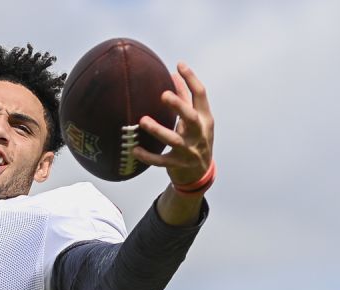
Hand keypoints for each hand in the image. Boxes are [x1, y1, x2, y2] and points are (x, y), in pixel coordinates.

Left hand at [132, 63, 213, 195]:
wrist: (200, 174)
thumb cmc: (195, 139)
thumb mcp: (195, 120)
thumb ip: (185, 98)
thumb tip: (174, 73)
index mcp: (205, 119)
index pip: (201, 96)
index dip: (191, 79)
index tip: (179, 65)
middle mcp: (199, 134)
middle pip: (191, 118)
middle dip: (178, 106)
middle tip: (163, 95)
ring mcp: (189, 151)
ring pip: (174, 140)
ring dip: (158, 130)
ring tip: (143, 121)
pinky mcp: (178, 165)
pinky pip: (161, 161)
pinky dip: (148, 156)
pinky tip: (134, 149)